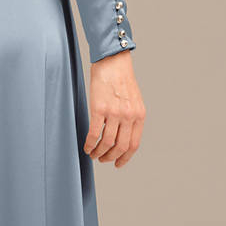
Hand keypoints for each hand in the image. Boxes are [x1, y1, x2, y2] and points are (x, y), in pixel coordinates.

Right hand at [83, 51, 144, 166]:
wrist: (112, 62)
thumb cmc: (121, 79)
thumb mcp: (134, 100)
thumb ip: (131, 118)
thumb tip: (122, 136)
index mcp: (139, 115)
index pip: (133, 145)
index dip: (125, 158)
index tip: (117, 163)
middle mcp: (128, 116)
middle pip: (120, 147)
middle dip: (110, 157)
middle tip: (102, 159)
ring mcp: (114, 113)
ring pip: (107, 143)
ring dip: (99, 153)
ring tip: (93, 154)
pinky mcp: (99, 109)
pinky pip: (94, 133)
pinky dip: (89, 143)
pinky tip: (87, 146)